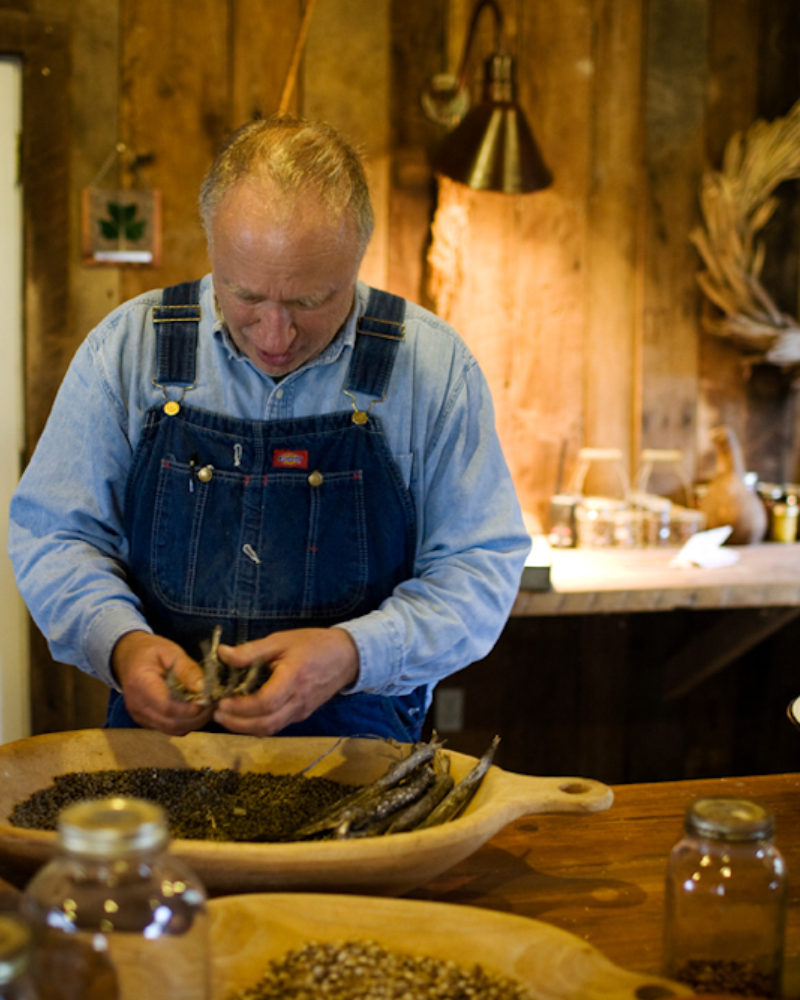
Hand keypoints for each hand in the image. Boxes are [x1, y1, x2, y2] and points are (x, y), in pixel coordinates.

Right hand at [111, 630, 213, 734]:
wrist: (128, 657)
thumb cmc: (150, 651)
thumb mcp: (171, 651)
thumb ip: (187, 669)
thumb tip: (202, 688)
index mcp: (140, 684)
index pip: (166, 706)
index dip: (189, 709)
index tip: (208, 701)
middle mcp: (136, 705)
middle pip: (170, 722)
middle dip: (196, 717)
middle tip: (214, 704)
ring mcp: (139, 715)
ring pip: (171, 729)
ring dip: (193, 722)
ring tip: (208, 707)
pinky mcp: (146, 721)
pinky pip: (168, 729)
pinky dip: (185, 723)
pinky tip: (196, 711)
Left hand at [212, 627, 358, 735]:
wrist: (346, 657)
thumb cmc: (313, 644)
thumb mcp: (281, 640)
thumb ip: (251, 650)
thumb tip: (222, 654)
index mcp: (293, 680)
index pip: (265, 703)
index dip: (240, 707)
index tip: (221, 701)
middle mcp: (298, 701)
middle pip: (265, 724)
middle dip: (237, 723)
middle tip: (216, 713)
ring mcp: (301, 711)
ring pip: (270, 729)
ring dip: (245, 728)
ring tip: (226, 716)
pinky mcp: (302, 714)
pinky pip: (277, 725)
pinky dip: (257, 725)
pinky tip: (245, 715)